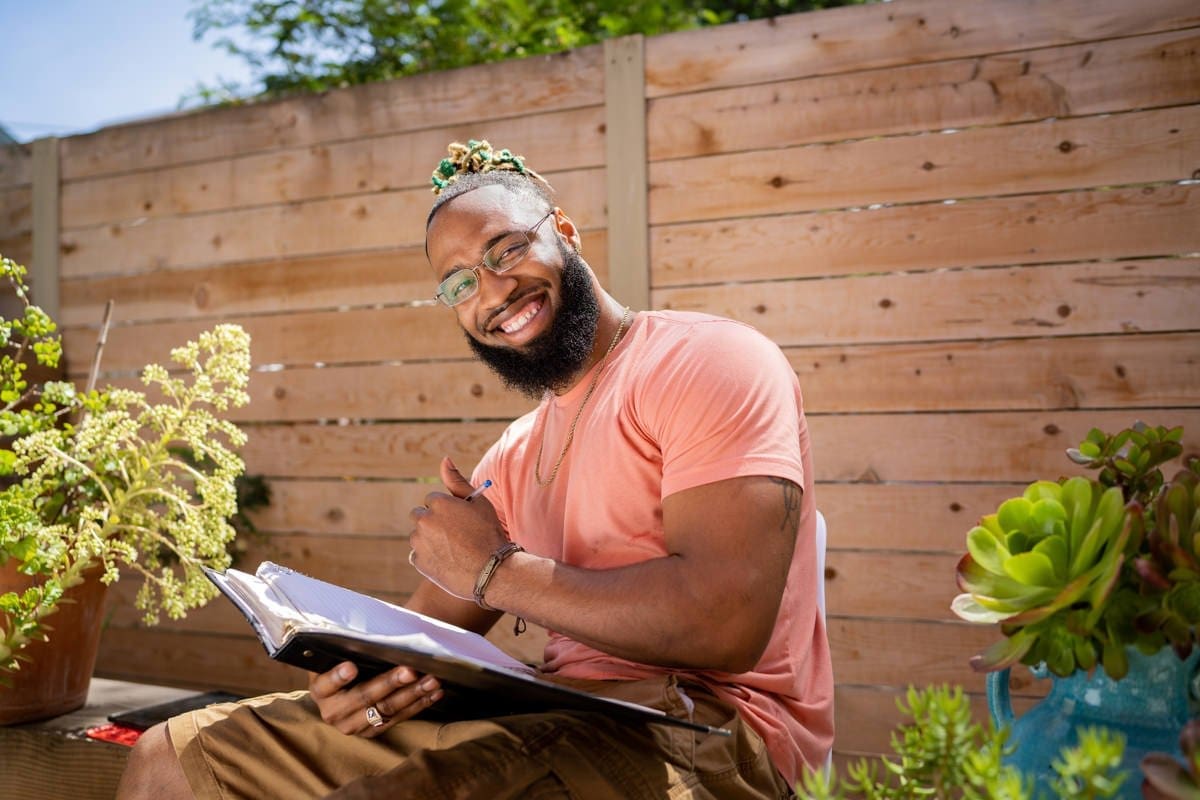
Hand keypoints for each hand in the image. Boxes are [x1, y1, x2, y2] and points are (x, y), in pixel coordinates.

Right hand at [308, 662, 441, 737]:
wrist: (343, 691)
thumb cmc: (344, 663)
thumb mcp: (339, 655)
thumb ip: (349, 649)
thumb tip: (375, 635)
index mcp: (320, 690)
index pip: (326, 683)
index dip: (338, 676)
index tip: (351, 666)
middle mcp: (333, 712)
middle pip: (363, 697)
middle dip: (389, 683)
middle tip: (410, 670)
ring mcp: (353, 725)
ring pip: (385, 710)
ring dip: (412, 694)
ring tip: (431, 680)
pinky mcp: (372, 732)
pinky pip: (398, 719)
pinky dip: (419, 704)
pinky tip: (434, 692)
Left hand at [409, 457, 507, 600]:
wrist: (491, 571)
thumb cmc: (488, 534)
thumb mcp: (478, 503)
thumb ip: (457, 480)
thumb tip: (444, 459)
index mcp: (437, 502)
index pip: (432, 500)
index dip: (447, 510)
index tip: (459, 521)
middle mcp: (423, 520)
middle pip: (419, 516)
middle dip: (432, 522)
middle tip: (453, 534)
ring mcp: (419, 542)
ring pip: (418, 536)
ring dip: (429, 539)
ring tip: (453, 549)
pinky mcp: (418, 562)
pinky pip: (418, 555)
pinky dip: (428, 557)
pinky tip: (447, 560)